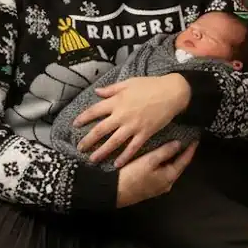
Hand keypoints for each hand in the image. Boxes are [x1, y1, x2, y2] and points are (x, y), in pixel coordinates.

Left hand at [74, 75, 191, 166]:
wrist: (172, 92)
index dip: (84, 118)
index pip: (95, 111)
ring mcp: (133, 126)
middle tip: (80, 148)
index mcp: (117, 101)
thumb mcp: (129, 83)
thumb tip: (97, 92)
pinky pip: (132, 148)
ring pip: (113, 142)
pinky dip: (124, 157)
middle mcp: (122, 115)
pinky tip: (117, 164)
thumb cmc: (151, 85)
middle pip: (100, 130)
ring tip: (93, 159)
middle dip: (88, 140)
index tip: (75, 125)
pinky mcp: (145, 133)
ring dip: (102, 152)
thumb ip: (112, 89)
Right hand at [115, 140, 197, 207]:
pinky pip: (161, 172)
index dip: (190, 149)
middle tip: (186, 140)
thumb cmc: (132, 176)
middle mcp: (166, 183)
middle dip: (182, 154)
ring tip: (174, 145)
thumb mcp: (149, 161)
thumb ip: (165, 152)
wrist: (113, 193)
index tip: (196, 139)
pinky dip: (164, 163)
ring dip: (172, 158)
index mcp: (169, 177)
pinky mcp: (149, 186)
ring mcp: (158, 186)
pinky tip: (160, 156)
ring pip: (169, 169)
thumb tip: (179, 144)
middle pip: (178, 166)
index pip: (184, 161)